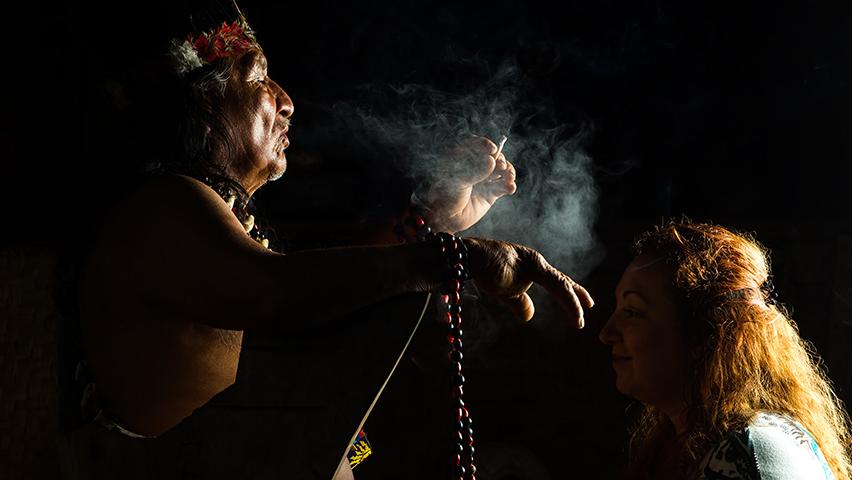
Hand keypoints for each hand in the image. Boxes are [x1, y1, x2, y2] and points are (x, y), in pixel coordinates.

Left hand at [417, 136, 516, 232]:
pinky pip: (503, 185)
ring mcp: (483, 179)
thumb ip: (474, 171)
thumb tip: (491, 160)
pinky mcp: (491, 193)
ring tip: (508, 178)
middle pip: (492, 156)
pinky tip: (510, 188)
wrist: (445, 220)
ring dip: (508, 172)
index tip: (492, 150)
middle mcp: (473, 167)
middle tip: (501, 166)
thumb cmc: (444, 197)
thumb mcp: (457, 182)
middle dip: (499, 159)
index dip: (484, 144)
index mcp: (460, 158)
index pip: (474, 144)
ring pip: (500, 170)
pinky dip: (509, 185)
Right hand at [464, 237, 593, 326]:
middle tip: (590, 306)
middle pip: (562, 280)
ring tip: (579, 320)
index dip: (571, 292)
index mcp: (532, 266)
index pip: (556, 280)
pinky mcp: (531, 266)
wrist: (470, 258)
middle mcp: (536, 261)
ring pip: (561, 284)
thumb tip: (529, 316)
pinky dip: (567, 299)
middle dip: (577, 295)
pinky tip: (574, 311)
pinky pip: (556, 284)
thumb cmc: (484, 271)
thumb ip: (519, 302)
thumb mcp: (504, 292)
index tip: (585, 303)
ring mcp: (534, 262)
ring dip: (572, 304)